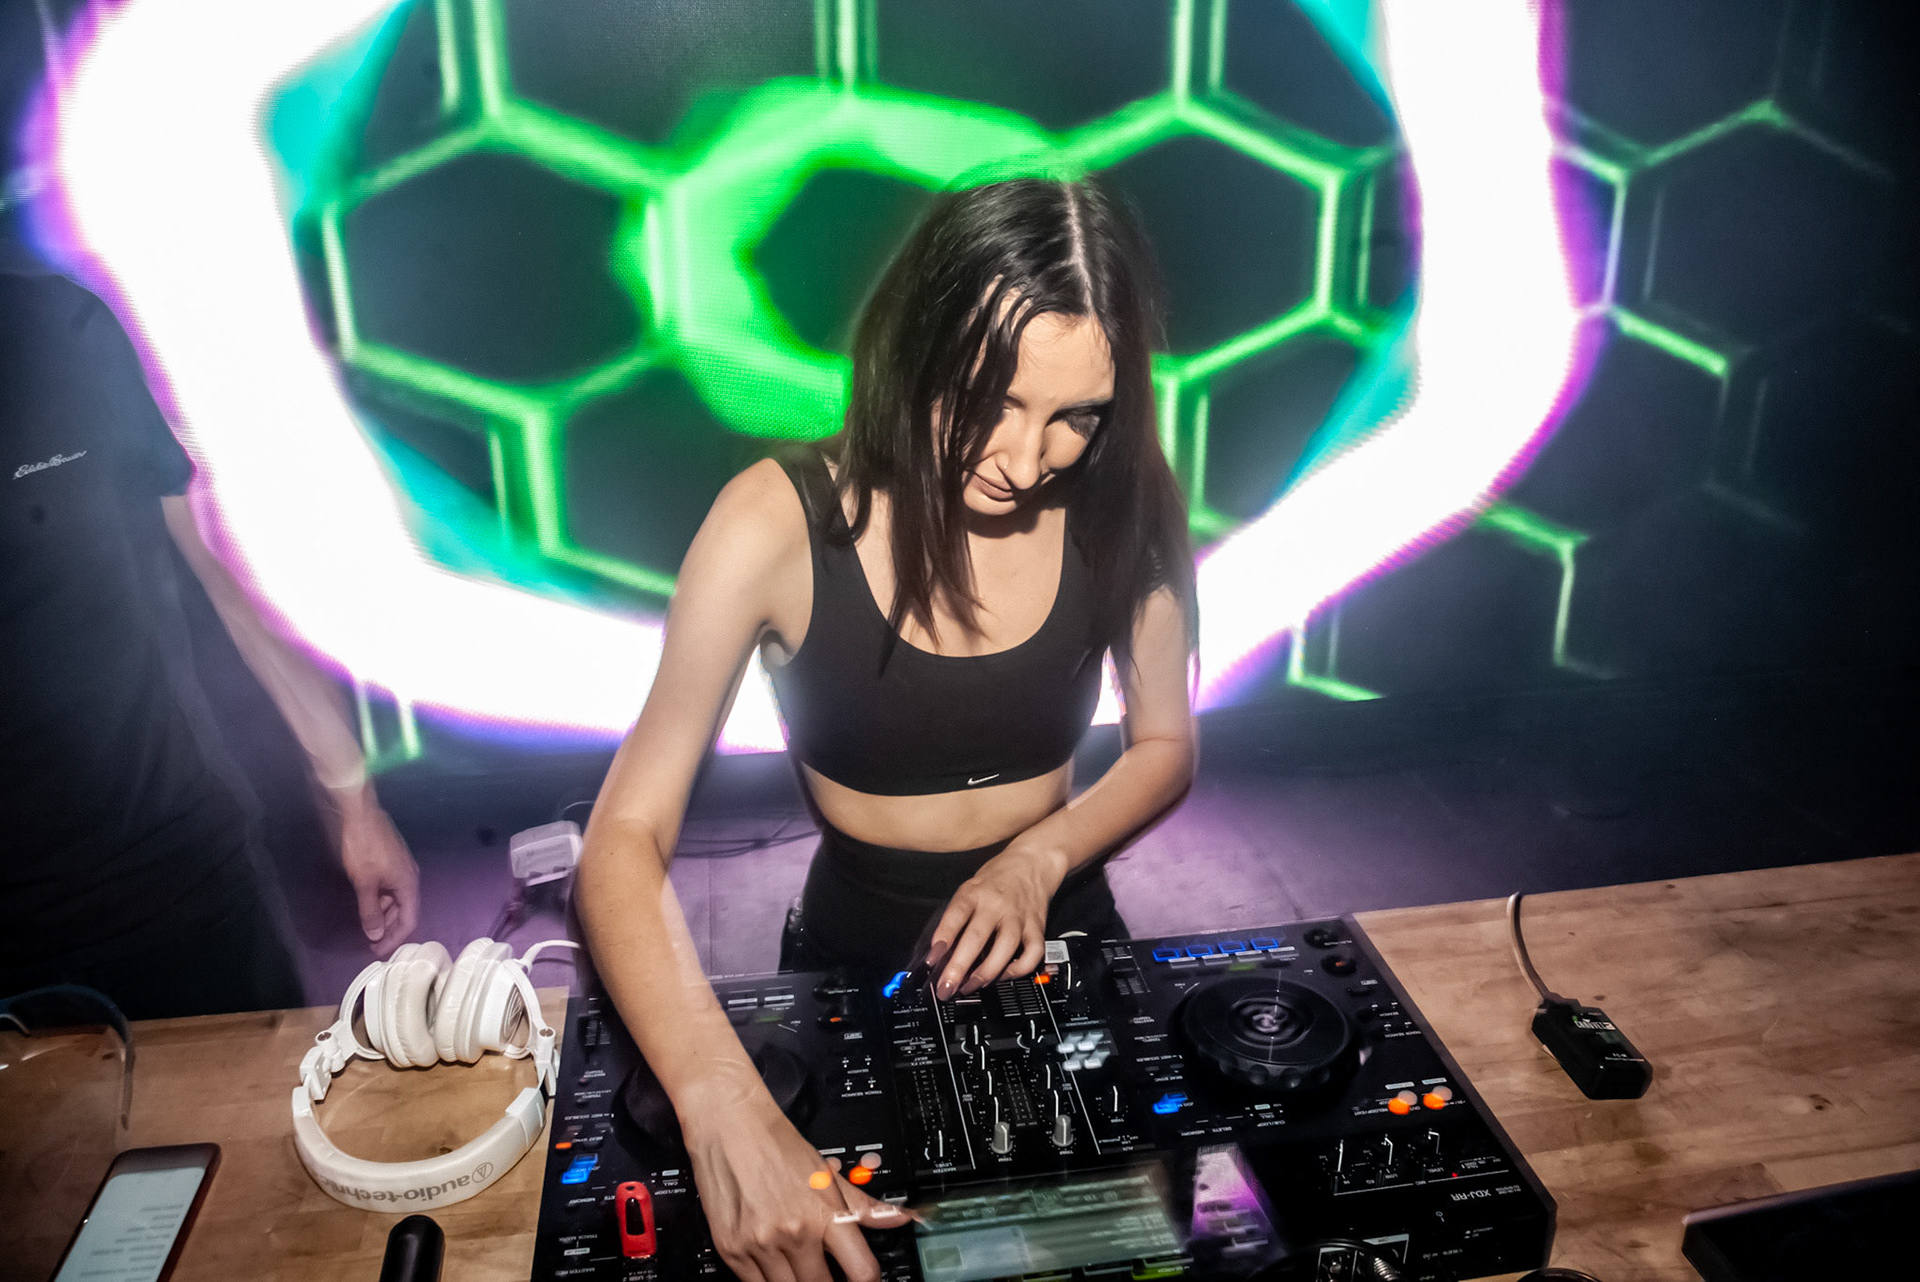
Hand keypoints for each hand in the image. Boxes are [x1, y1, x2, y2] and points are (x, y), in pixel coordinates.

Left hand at [332, 784, 419, 957]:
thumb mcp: (364, 883)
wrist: (360, 815)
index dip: (394, 939)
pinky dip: (382, 902)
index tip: (378, 951)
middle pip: (405, 912)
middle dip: (390, 930)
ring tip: (369, 929)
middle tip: (372, 945)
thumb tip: (375, 934)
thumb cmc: (364, 848)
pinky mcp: (392, 863)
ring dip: (385, 916)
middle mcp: (410, 878)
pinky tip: (369, 907)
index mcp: (409, 884)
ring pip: (397, 901)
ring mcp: (401, 870)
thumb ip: (370, 911)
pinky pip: (391, 890)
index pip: (409, 921)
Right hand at [681, 1066, 915, 1281]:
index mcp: (825, 1214)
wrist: (729, 1125)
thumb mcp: (827, 1173)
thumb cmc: (777, 1145)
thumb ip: (865, 1205)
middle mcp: (795, 1233)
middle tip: (828, 1274)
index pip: (861, 1271)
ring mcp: (761, 1245)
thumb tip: (902, 1218)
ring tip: (802, 1270)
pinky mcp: (731, 1250)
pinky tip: (775, 1268)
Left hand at [928, 843, 1068, 998]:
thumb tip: (941, 951)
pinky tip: (1004, 976)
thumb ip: (958, 916)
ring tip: (970, 987)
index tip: (931, 960)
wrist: (1033, 862)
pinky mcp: (1037, 927)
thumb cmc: (997, 878)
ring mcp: (1018, 917)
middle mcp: (997, 905)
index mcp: (975, 892)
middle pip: (977, 937)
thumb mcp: (970, 887)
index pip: (956, 914)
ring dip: (986, 973)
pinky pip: (1032, 954)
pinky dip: (1018, 970)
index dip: (942, 938)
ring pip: (1005, 949)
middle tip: (946, 987)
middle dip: (959, 967)